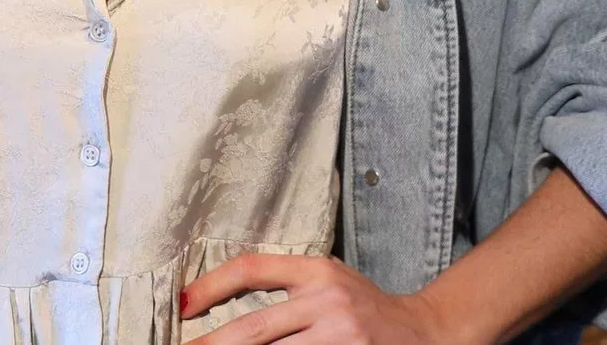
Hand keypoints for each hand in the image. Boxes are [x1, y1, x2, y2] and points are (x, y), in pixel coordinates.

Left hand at [179, 254, 474, 344]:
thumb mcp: (329, 279)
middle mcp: (325, 300)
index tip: (183, 305)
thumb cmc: (365, 307)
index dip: (210, 286)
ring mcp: (338, 335)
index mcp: (316, 270)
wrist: (423, 332)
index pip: (251, 269)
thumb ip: (287, 283)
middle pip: (253, 328)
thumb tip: (223, 301)